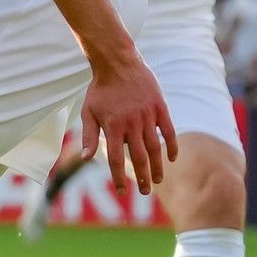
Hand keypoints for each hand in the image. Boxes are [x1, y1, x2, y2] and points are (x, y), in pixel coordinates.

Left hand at [79, 48, 177, 194]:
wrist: (117, 63)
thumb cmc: (100, 90)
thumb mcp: (88, 112)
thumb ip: (88, 136)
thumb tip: (84, 159)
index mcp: (112, 127)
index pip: (115, 159)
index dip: (119, 177)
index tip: (121, 192)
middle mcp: (131, 124)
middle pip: (139, 158)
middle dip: (143, 178)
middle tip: (147, 192)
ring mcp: (147, 116)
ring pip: (155, 148)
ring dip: (158, 167)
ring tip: (158, 180)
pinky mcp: (160, 108)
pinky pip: (169, 131)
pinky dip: (172, 146)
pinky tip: (172, 158)